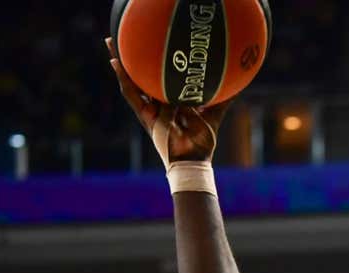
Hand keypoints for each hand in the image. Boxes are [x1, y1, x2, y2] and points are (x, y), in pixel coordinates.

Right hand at [106, 37, 230, 163]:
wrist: (193, 160)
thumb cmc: (202, 142)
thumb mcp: (213, 115)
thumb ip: (222, 99)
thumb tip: (236, 84)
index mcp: (170, 103)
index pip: (159, 79)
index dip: (153, 63)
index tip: (152, 44)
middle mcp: (157, 104)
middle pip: (142, 76)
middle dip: (132, 58)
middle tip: (125, 36)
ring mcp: (149, 110)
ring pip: (132, 81)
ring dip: (122, 62)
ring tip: (112, 43)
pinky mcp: (145, 117)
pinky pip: (131, 95)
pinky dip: (124, 79)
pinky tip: (116, 63)